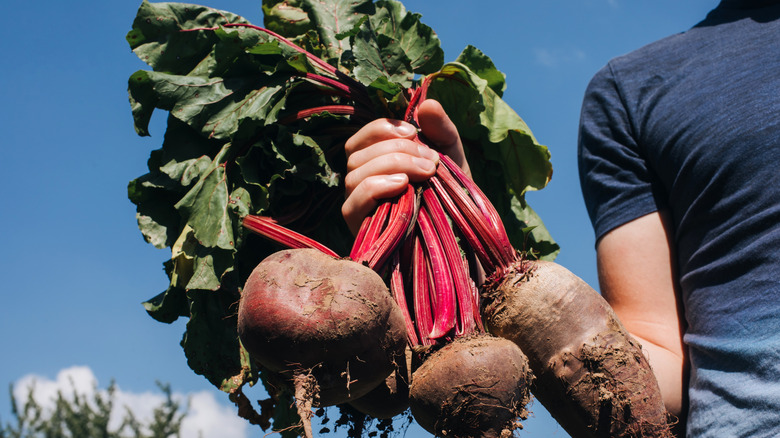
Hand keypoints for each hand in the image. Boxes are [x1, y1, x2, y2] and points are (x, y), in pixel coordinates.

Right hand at [342, 99, 468, 233]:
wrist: (461, 233)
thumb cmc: (450, 193)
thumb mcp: (450, 156)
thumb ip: (440, 129)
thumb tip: (427, 104)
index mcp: (374, 163)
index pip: (361, 138)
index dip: (382, 128)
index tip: (414, 132)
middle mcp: (360, 183)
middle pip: (358, 155)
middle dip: (397, 150)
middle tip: (431, 161)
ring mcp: (356, 206)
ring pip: (354, 174)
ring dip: (391, 165)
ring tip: (425, 173)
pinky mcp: (359, 228)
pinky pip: (353, 201)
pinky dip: (376, 187)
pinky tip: (402, 185)